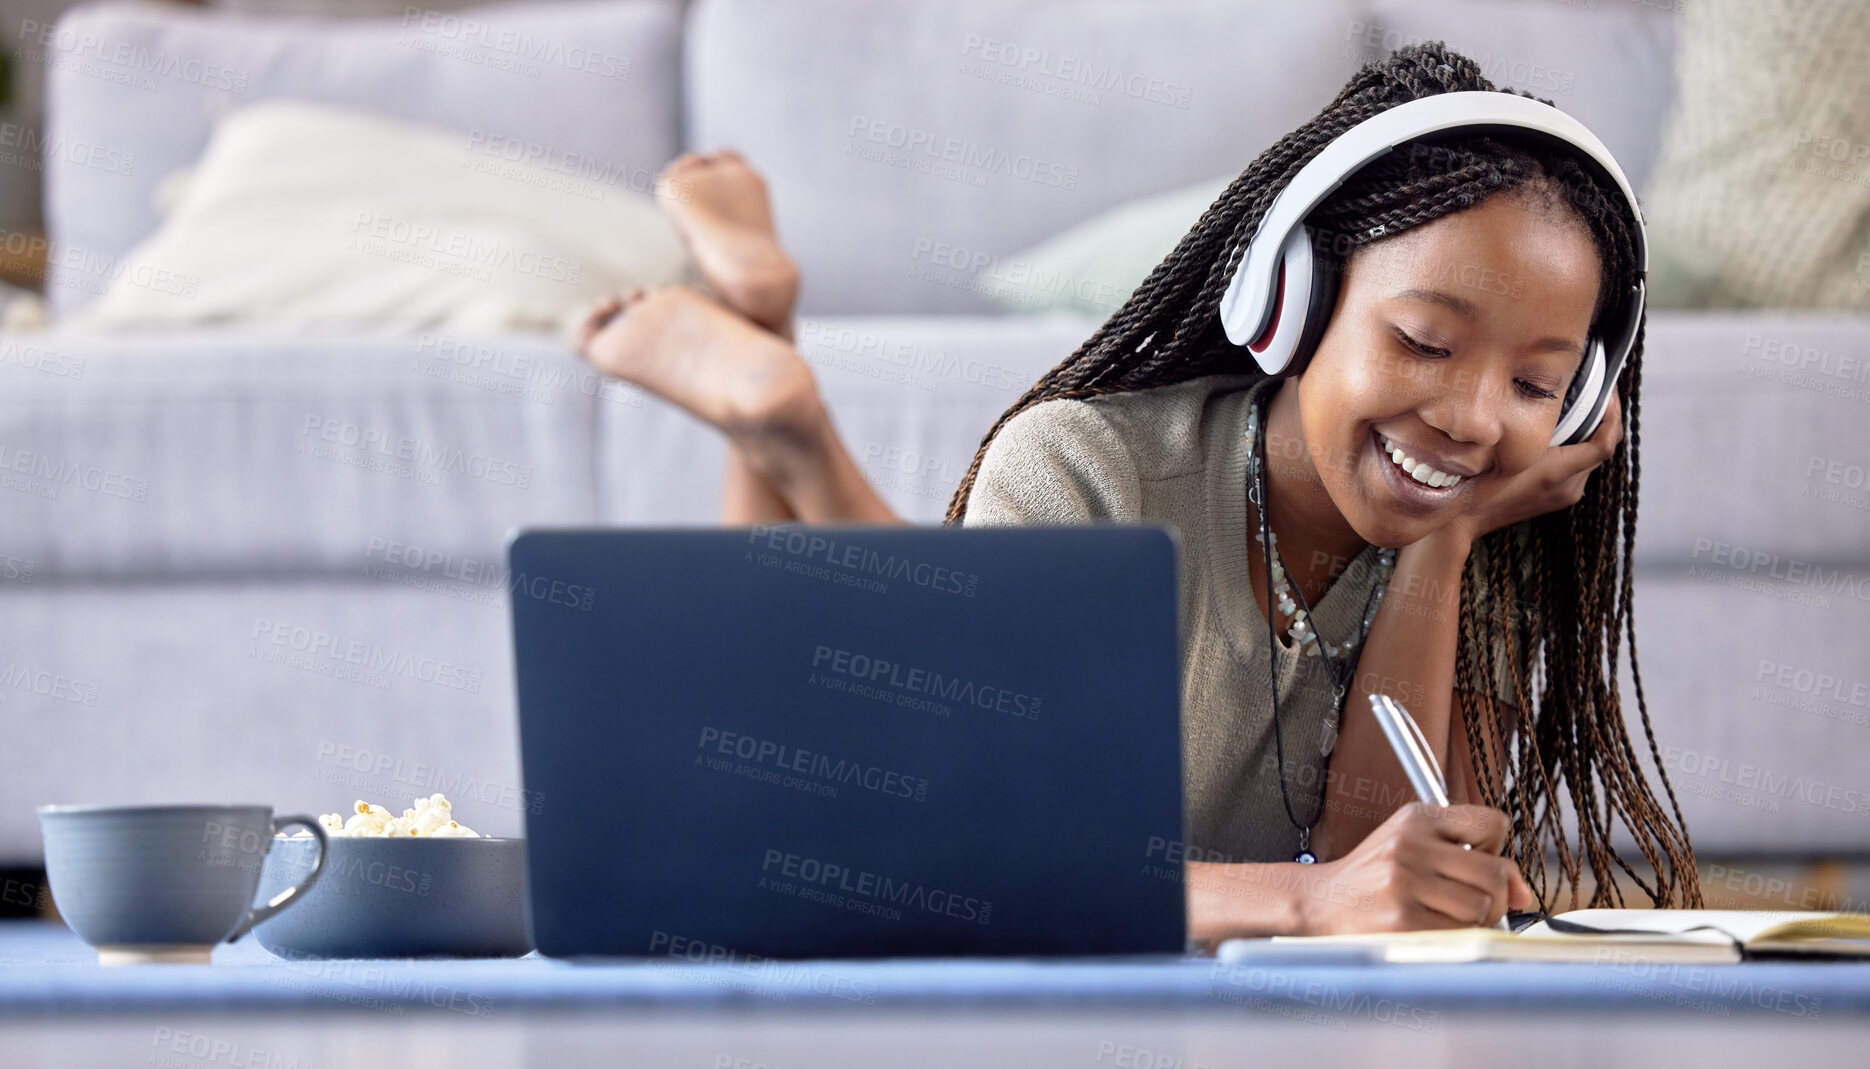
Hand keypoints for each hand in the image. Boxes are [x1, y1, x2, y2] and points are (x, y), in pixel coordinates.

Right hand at [1297, 803, 1534, 934]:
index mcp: (1417, 818)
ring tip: (1447, 914)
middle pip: (1494, 873)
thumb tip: (1524, 893)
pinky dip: (1457, 936)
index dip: (1496, 849)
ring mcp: (1404, 883)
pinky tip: (1433, 926)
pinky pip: (1460, 933)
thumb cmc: (1376, 875)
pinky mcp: (1402, 921)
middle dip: (1494, 893)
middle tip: (1471, 899)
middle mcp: (1410, 845)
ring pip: (1482, 907)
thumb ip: (1474, 858)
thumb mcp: (1417, 845)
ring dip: (1475, 919)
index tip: (1478, 861)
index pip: (1492, 823)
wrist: (1322, 902)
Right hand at [1447, 385, 1622, 545]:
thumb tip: (1553, 397)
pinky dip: (1575, 449)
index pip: (1605, 443)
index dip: (1613, 416)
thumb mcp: (1504, 445)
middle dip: (1602, 421)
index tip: (1609, 394)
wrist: (1464, 517)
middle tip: (1595, 395)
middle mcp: (1569, 487)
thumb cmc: (1478, 481)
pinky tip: (1558, 436)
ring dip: (1588, 435)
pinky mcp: (1556, 498)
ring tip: (1578, 410)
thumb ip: (1534, 426)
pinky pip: (1576, 468)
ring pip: (1589, 459)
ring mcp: (1564, 495)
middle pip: (1600, 448)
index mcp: (1559, 474)